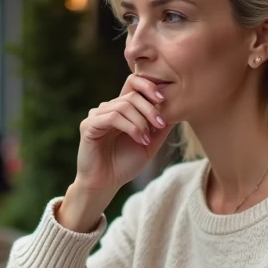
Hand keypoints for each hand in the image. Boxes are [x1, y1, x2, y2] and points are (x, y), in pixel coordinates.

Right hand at [75, 75, 173, 197]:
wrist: (106, 184)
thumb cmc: (125, 165)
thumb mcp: (150, 143)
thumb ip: (161, 126)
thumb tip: (178, 107)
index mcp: (121, 109)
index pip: (133, 83)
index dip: (149, 85)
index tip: (164, 99)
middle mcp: (107, 108)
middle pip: (132, 95)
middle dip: (150, 109)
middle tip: (161, 124)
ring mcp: (96, 115)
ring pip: (124, 106)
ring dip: (141, 121)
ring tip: (147, 138)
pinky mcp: (89, 126)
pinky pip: (113, 117)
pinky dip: (130, 127)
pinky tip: (139, 139)